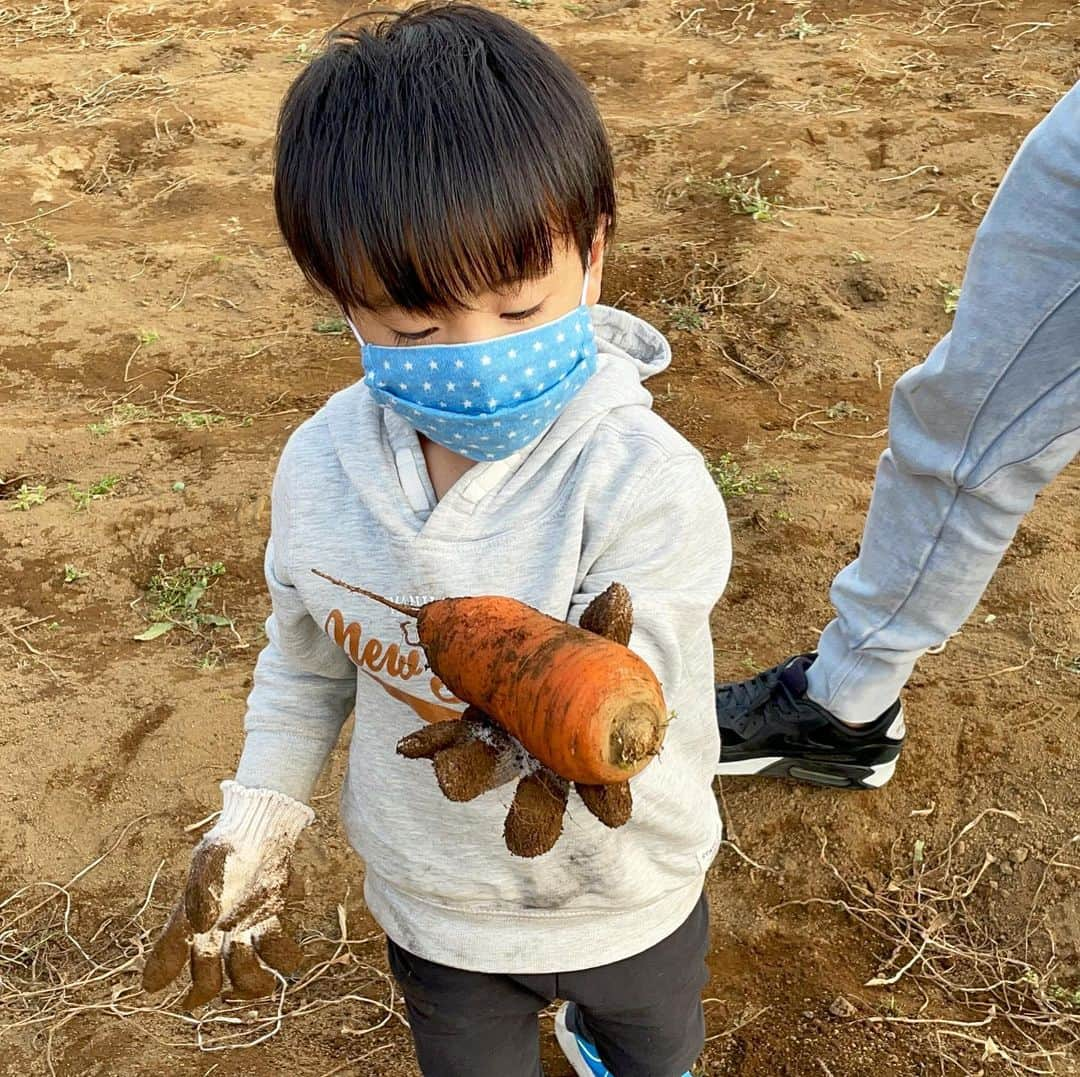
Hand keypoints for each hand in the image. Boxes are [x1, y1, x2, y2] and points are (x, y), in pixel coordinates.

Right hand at [141, 780, 314, 1008]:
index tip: (157, 988)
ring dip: (253, 984)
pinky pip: (278, 952)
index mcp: (191, 921)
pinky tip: (291, 949)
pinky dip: (285, 955)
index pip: (169, 955)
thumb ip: (202, 892)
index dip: (160, 974)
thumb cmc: (229, 845)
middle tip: (218, 988)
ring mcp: (245, 932)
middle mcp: (216, 934)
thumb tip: (203, 926)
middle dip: (209, 990)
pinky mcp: (271, 923)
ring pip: (244, 975)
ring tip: (266, 980)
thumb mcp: (210, 861)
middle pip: (207, 979)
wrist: (260, 829)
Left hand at [396, 583, 635, 856]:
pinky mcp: (469, 733)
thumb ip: (605, 626)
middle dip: (528, 822)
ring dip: (465, 775)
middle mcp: (544, 768)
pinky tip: (409, 746)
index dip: (609, 802)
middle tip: (520, 839)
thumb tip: (618, 592)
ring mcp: (503, 752)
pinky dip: (430, 744)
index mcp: (588, 756)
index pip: (606, 791)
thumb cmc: (583, 665)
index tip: (613, 813)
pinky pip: (447, 742)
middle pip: (539, 805)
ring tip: (447, 775)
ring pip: (484, 774)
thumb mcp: (598, 645)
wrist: (540, 657)